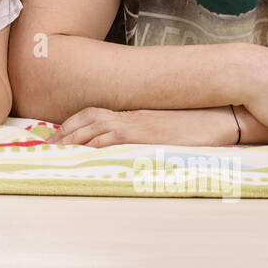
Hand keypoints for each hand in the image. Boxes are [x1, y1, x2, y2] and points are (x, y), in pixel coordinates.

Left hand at [50, 107, 230, 147]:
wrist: (218, 116)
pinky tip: (83, 153)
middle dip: (66, 131)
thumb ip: (144, 135)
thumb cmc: (194, 126)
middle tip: (49, 145)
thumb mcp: (163, 130)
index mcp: (132, 115)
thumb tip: (132, 146)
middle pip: (88, 118)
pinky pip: (113, 138)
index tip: (57, 135)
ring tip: (57, 150)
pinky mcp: (144, 134)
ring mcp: (136, 124)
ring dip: (74, 138)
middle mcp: (130, 116)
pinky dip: (95, 145)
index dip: (73, 124)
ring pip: (95, 127)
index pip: (94, 114)